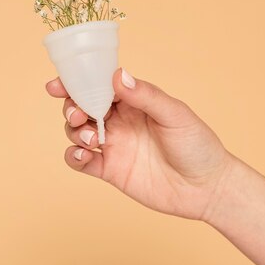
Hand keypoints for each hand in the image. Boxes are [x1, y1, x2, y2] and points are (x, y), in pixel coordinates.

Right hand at [45, 67, 233, 219]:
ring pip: (77, 132)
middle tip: (77, 114)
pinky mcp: (110, 170)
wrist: (207, 188)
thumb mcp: (175, 115)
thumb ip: (146, 96)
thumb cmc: (197, 145)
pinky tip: (84, 155)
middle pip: (82, 107)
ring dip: (74, 131)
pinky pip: (82, 162)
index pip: (99, 86)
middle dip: (71, 108)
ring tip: (92, 138)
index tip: (58, 84)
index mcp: (133, 102)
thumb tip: (118, 75)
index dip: (76, 82)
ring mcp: (113, 146)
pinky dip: (74, 156)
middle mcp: (119, 121)